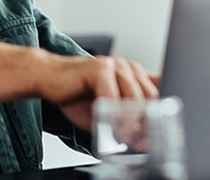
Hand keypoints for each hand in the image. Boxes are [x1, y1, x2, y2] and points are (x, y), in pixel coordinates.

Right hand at [38, 55, 158, 130]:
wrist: (48, 78)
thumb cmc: (76, 95)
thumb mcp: (107, 111)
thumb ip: (125, 120)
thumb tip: (143, 140)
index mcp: (134, 75)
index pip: (160, 91)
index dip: (161, 113)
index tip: (157, 135)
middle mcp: (128, 68)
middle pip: (151, 97)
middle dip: (147, 123)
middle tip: (141, 143)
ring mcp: (115, 65)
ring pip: (134, 98)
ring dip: (130, 122)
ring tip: (125, 138)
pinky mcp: (99, 67)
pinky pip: (112, 96)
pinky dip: (111, 115)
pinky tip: (107, 125)